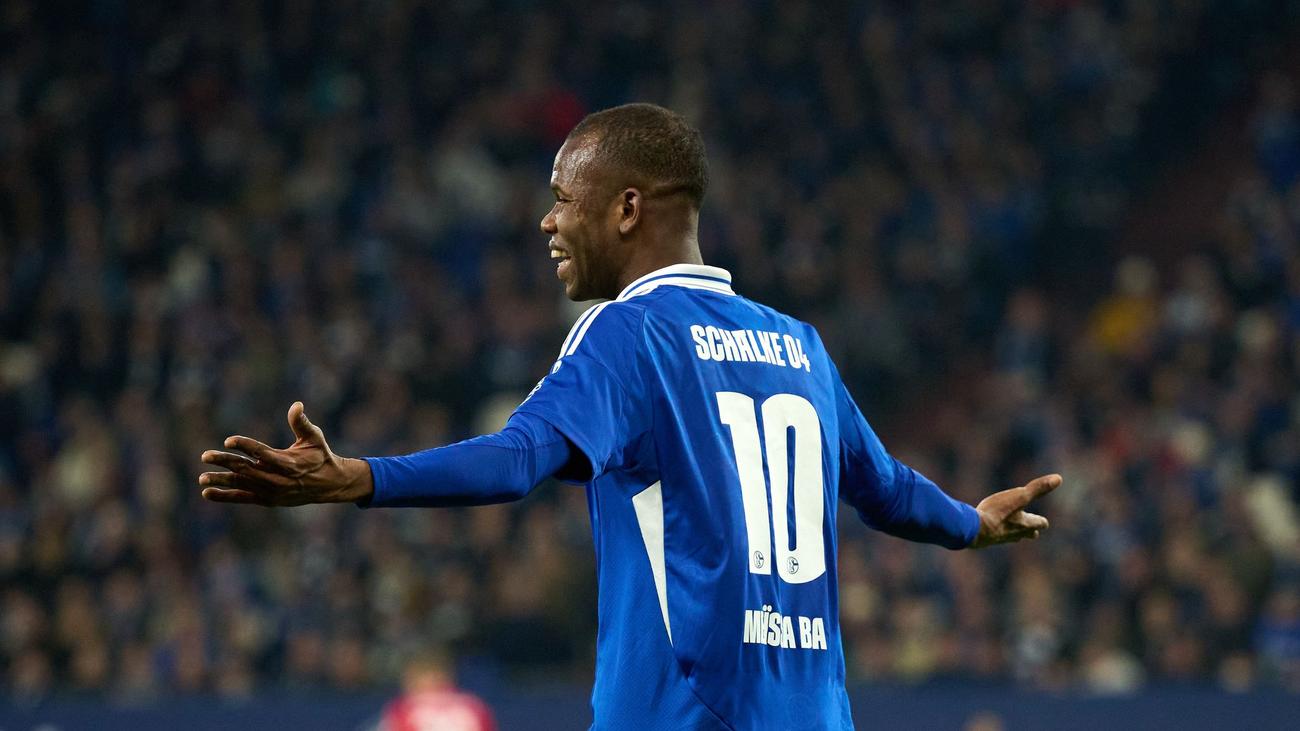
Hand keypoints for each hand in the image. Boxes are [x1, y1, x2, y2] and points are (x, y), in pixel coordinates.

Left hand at [198, 402, 372, 505]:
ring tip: (203, 478)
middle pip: (247, 469)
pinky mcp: (268, 499)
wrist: (330, 484)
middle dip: (225, 462)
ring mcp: (272, 491)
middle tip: (205, 456)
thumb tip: (296, 404)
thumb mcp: (315, 437)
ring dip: (222, 481)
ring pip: (242, 484)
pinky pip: (243, 498)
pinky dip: (225, 496)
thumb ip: (301, 422)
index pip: (262, 453)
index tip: (228, 441)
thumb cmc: (320, 455)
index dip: (245, 446)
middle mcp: (278, 478)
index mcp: (289, 462)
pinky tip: (207, 493)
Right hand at [969, 473, 1060, 548]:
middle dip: (1029, 529)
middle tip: (1028, 524)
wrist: (974, 529)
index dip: (1041, 520)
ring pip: (1012, 536)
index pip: (1041, 524)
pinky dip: (995, 530)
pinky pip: (995, 536)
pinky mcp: (987, 540)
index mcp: (1026, 524)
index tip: (1042, 518)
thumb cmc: (998, 513)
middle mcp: (1016, 534)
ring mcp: (1001, 539)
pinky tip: (987, 525)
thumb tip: (1058, 478)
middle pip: (1029, 534)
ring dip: (1012, 530)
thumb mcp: (1020, 496)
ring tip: (1007, 524)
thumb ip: (1038, 488)